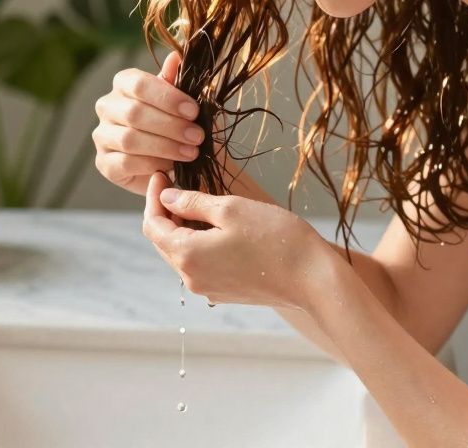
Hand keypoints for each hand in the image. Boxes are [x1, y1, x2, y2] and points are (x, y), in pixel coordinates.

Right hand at [93, 50, 204, 195]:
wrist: (172, 162)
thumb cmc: (176, 125)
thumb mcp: (182, 102)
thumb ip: (177, 82)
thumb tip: (175, 56)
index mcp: (123, 83)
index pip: (139, 84)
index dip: (167, 97)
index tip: (194, 111)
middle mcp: (107, 106)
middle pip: (134, 113)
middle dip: (171, 125)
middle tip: (197, 136)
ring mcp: (102, 135)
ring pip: (129, 139)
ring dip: (165, 147)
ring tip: (190, 153)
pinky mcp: (104, 163)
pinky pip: (125, 163)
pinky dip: (152, 164)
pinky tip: (172, 167)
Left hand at [142, 171, 325, 309]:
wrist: (314, 280)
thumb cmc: (276, 239)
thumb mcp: (230, 209)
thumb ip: (192, 203)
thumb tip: (167, 198)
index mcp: (187, 255)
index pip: (153, 225)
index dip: (153, 197)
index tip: (161, 174)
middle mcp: (192, 278)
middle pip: (163, 241)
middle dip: (165, 212)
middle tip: (175, 184)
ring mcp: (208, 288)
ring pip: (181, 254)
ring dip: (183, 228)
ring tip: (197, 202)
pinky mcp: (225, 292)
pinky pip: (200, 265)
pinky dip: (199, 243)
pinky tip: (215, 227)